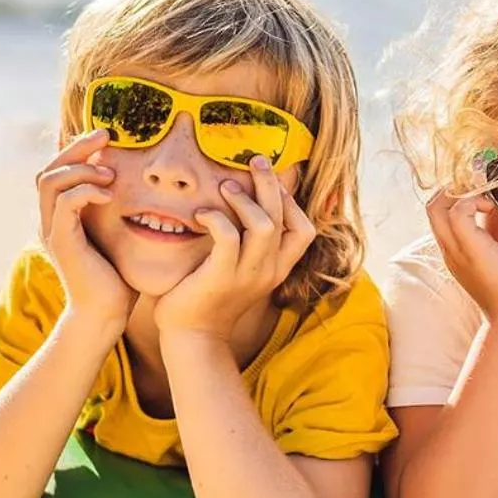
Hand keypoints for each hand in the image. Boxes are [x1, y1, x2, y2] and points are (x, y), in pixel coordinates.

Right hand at [37, 129, 134, 329]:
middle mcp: (50, 220)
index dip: (78, 149)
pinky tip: (110, 194)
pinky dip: (86, 191)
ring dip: (81, 168)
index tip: (108, 136)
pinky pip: (65, 204)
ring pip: (50, 181)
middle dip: (77, 147)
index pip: (58, 170)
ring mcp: (52, 231)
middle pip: (49, 168)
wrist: (106, 315)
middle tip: (107, 135)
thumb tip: (141, 185)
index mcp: (61, 217)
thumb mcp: (119, 235)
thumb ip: (118, 210)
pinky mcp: (61, 242)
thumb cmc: (118, 278)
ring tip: (112, 172)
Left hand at [155, 157, 315, 338]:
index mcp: (277, 269)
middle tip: (255, 159)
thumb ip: (246, 247)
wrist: (193, 338)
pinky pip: (229, 237)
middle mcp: (269, 271)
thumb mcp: (239, 272)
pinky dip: (217, 218)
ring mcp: (248, 274)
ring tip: (225, 186)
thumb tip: (242, 211)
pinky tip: (201, 214)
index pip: (304, 230)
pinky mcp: (221, 276)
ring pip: (264, 225)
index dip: (292, 202)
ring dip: (246, 200)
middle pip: (284, 217)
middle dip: (271, 183)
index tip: (272, 184)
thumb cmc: (209, 299)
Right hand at [425, 189, 497, 323]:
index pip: (440, 215)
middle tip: (482, 191)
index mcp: (456, 254)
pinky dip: (473, 199)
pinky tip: (492, 208)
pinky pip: (458, 210)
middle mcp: (450, 250)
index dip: (457, 198)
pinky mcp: (471, 248)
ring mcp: (457, 249)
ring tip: (487, 199)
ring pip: (436, 204)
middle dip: (454, 189)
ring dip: (462, 191)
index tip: (484, 197)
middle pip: (431, 206)